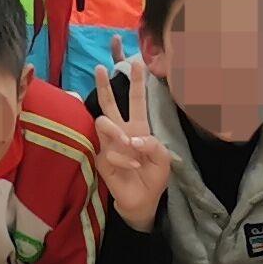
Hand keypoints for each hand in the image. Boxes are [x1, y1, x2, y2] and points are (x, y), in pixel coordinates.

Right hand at [88, 62, 169, 231]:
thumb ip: (153, 145)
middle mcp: (121, 131)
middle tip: (99, 67)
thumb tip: (133, 139)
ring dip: (118, 132)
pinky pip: (109, 151)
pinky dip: (125, 159)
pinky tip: (133, 166)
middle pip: (110, 103)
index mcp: (139, 127)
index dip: (137, 82)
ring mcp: (109, 143)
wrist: (142, 200)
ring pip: (103, 122)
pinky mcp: (101, 158)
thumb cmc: (153, 177)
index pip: (137, 100)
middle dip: (104, 85)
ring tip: (129, 144)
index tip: (136, 63)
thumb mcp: (163, 159)